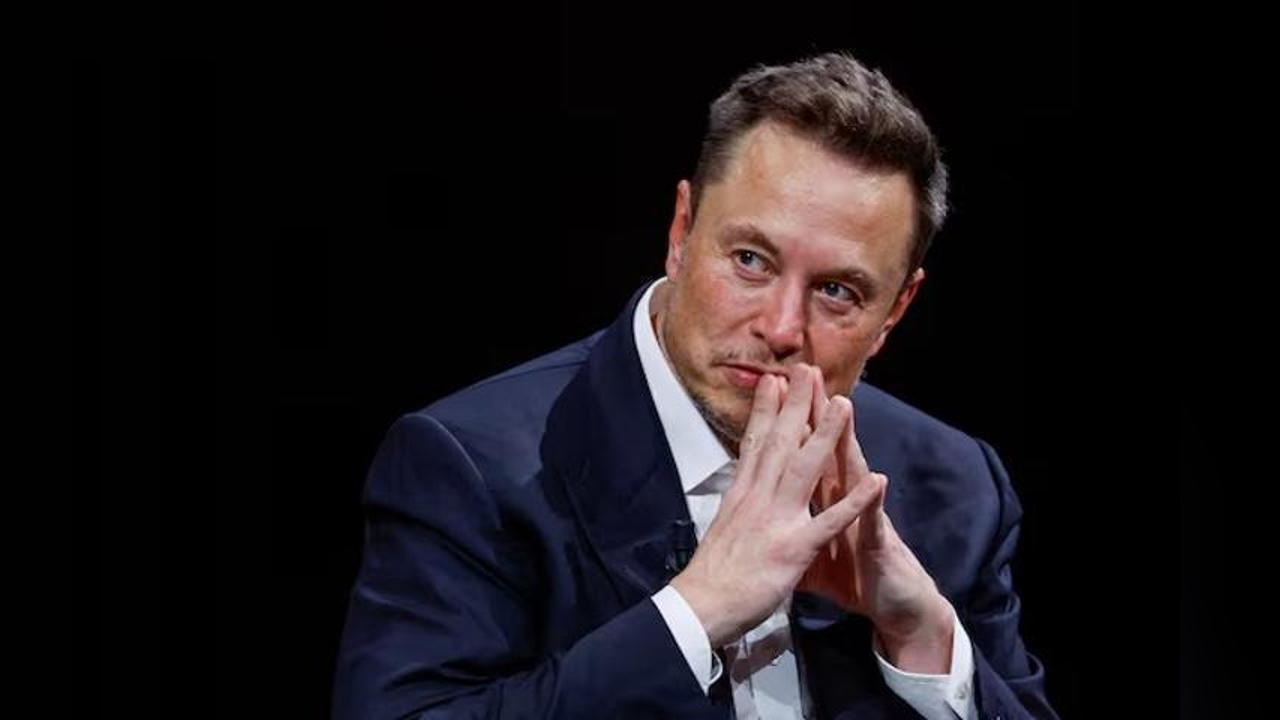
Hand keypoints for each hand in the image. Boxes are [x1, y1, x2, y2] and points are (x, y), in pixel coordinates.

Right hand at [670, 364, 884, 647]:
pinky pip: (830, 521)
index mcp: (741, 496)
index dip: (766, 410)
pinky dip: (855, 501)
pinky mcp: (793, 548)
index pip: (755, 444)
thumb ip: (735, 509)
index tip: (775, 381)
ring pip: (805, 467)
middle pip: (779, 442)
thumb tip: (736, 494)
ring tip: (845, 404)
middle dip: (796, 404)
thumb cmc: (709, 577)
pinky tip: (876, 481)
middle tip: (809, 369)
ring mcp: (776, 520)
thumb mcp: (720, 530)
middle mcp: (757, 498)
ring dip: (826, 434)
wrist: (700, 608)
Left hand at [797, 368, 954, 672]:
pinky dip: (872, 503)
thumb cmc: (853, 578)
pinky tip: (878, 481)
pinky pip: (874, 523)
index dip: (786, 424)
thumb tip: (767, 513)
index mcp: (822, 501)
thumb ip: (793, 525)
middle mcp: (843, 501)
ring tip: (843, 406)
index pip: (800, 455)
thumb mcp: (811, 552)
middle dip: (813, 413)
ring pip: (853, 473)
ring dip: (848, 441)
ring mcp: (863, 517)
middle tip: (805, 374)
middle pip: (825, 450)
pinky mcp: (878, 544)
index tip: (771, 389)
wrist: (894, 605)